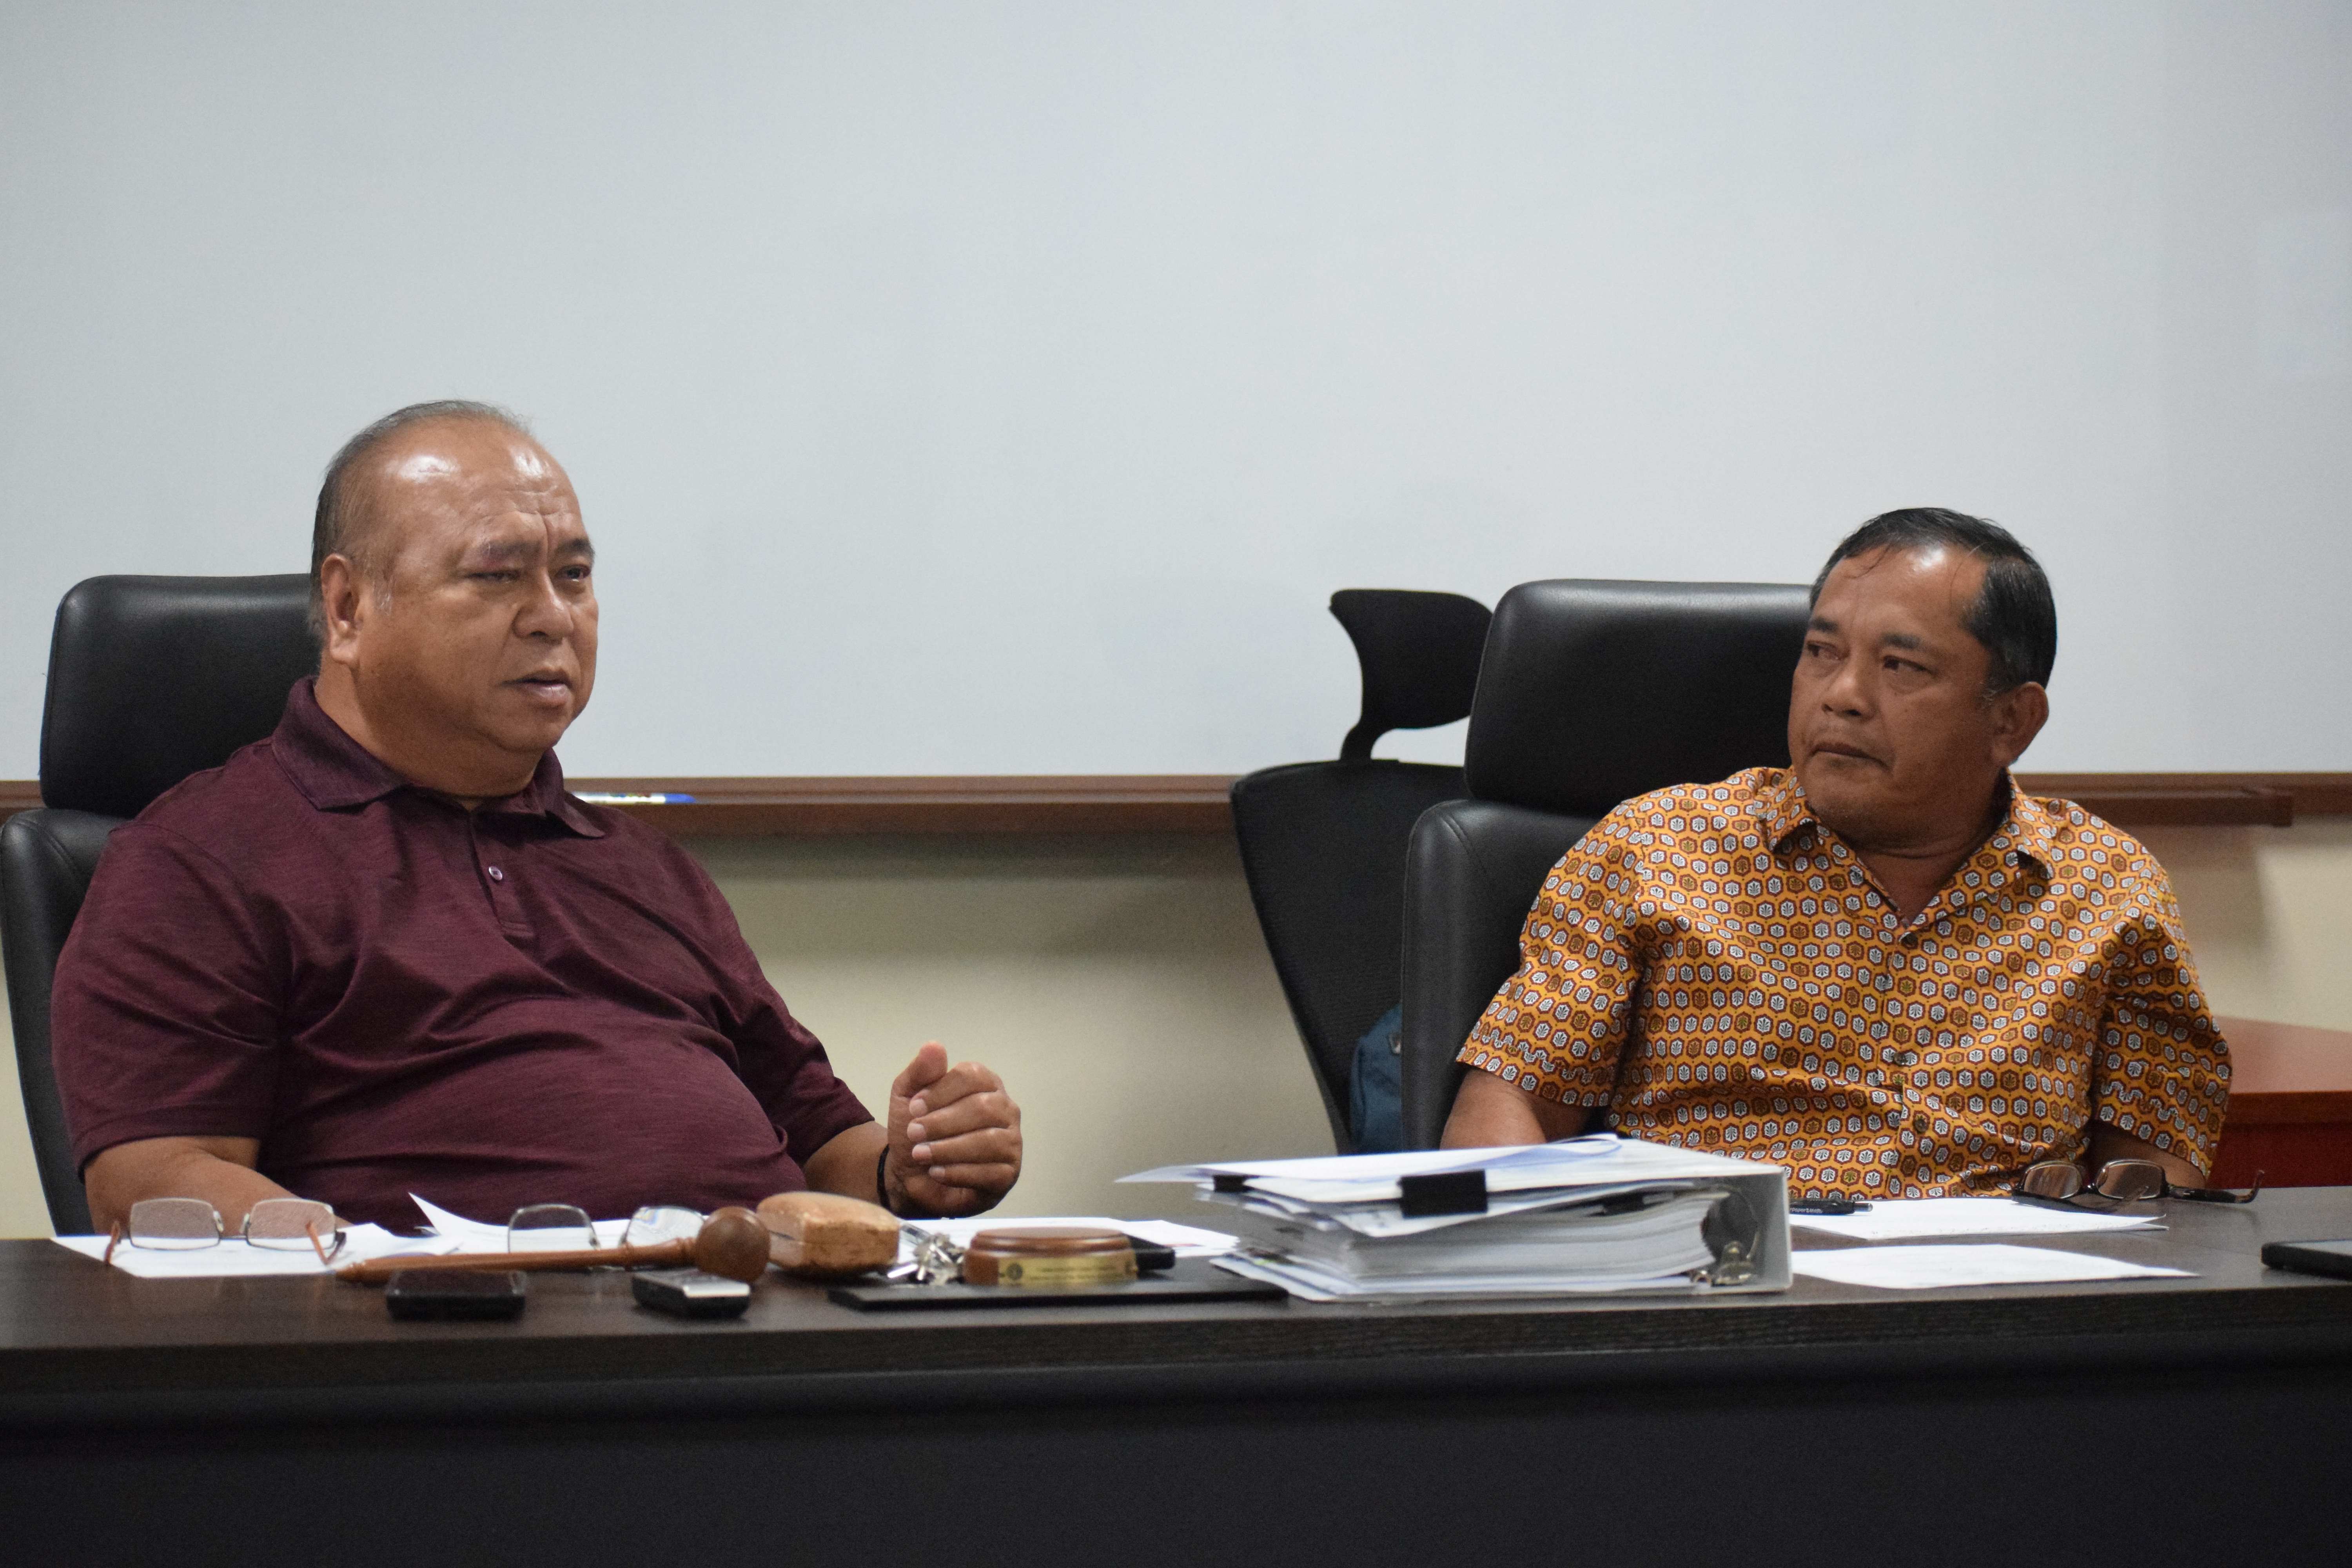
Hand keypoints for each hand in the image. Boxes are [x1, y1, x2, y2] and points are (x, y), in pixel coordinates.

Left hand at [885, 1042, 1021, 1217]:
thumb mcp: (907, 1097)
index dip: (941, 1090)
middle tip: (913, 1133)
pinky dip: (958, 1173)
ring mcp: (1011, 1142)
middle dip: (943, 1122)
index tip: (913, 1107)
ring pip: (989, 1141)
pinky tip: (936, 1173)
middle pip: (983, 1108)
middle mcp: (1005, 1109)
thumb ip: (920, 1072)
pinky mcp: (1008, 1174)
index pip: (973, 1076)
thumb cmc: (917, 1131)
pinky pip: (990, 1172)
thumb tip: (934, 1046)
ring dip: (948, 1149)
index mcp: (985, 1084)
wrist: (912, 1176)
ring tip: (920, 1154)